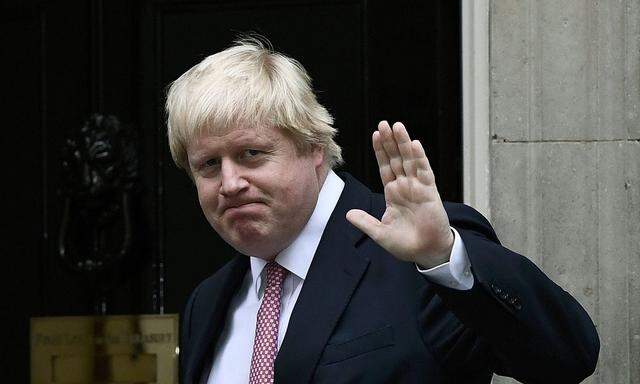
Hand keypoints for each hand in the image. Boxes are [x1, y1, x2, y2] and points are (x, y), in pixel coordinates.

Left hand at [346, 121, 453, 268]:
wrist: (427, 253)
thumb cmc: (406, 244)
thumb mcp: (380, 233)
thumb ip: (365, 222)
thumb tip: (348, 214)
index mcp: (393, 193)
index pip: (385, 167)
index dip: (380, 151)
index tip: (375, 135)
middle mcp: (405, 186)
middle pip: (396, 158)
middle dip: (390, 141)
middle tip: (384, 123)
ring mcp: (418, 187)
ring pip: (409, 160)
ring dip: (403, 143)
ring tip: (397, 126)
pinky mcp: (430, 192)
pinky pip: (424, 171)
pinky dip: (419, 158)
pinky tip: (414, 144)